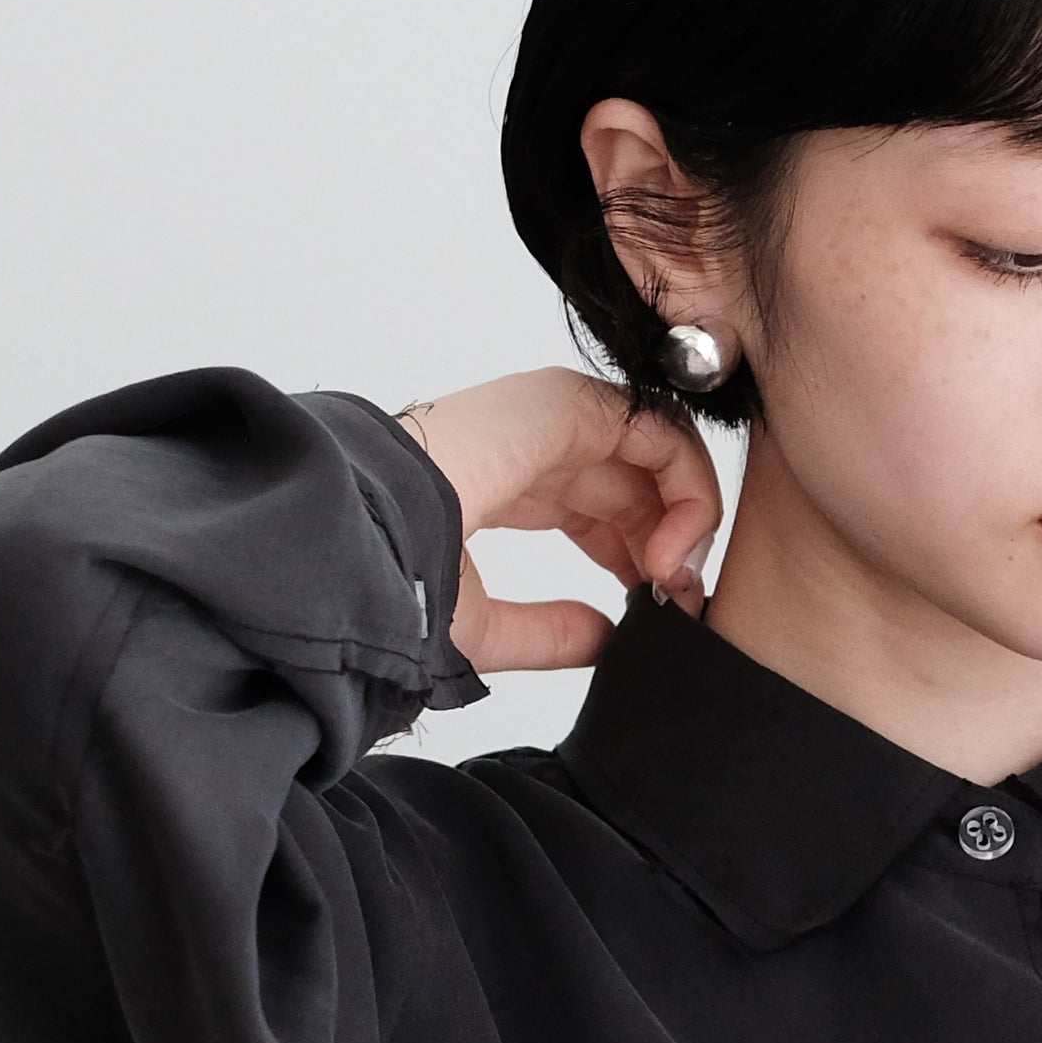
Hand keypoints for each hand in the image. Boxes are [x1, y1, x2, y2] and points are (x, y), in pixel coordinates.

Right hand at [396, 370, 723, 673]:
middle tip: (677, 601)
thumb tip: (607, 637)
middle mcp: (528, 447)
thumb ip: (549, 634)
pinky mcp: (564, 404)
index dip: (635, 559)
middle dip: (668, 544)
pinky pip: (656, 429)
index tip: (649, 610)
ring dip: (682, 515)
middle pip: (633, 485)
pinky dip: (684, 483)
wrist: (358, 545)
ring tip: (672, 577)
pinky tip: (670, 546)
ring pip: (653, 452)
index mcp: (500, 485)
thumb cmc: (387, 584)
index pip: (597, 511)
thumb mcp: (481, 629)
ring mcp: (547, 418)